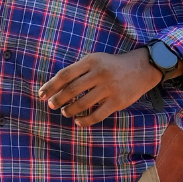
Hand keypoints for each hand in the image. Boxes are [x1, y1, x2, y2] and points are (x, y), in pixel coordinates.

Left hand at [38, 49, 161, 126]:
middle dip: (58, 100)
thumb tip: (55, 86)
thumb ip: (77, 70)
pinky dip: (85, 120)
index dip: (51, 86)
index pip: (65, 75)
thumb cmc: (111, 65)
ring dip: (70, 110)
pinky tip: (78, 121)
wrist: (142, 68)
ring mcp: (109, 88)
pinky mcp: (118, 101)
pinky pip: (97, 115)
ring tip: (65, 112)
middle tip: (51, 105)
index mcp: (90, 61)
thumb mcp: (94, 60)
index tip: (41, 94)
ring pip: (83, 103)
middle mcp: (99, 74)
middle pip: (71, 90)